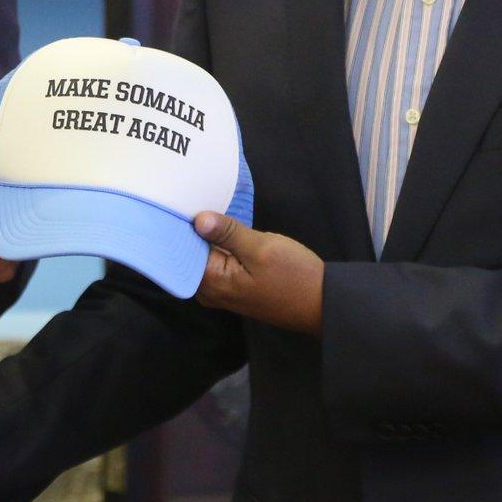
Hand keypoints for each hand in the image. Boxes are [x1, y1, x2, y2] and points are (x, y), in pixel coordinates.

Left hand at [193, 213, 325, 335]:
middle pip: (189, 253)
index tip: (180, 202)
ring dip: (207, 236)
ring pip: (204, 256)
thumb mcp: (261, 248)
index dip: (181, 225)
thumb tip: (198, 219)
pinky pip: (216, 262)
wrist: (321, 303)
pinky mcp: (233, 286)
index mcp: (211, 282)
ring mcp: (221, 290)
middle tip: (194, 199)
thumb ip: (227, 233)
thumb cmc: (294, 277)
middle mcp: (210, 290)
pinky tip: (223, 228)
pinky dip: (218, 245)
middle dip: (192, 229)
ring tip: (207, 208)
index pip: (181, 250)